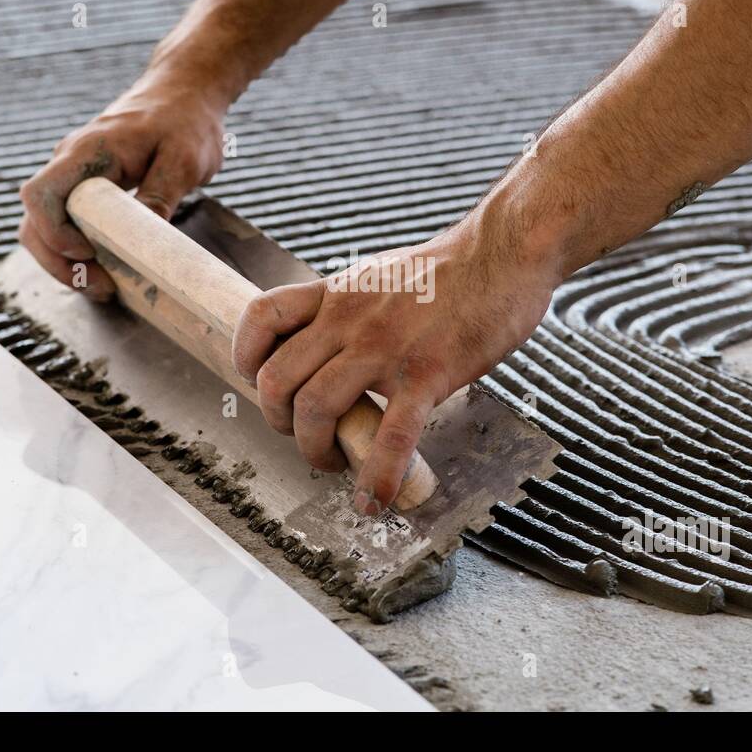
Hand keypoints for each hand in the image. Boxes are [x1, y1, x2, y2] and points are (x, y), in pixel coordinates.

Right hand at [19, 63, 228, 300]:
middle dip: (59, 262)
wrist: (184, 93)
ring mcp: (73, 175)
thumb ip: (160, 196)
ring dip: (65, 262)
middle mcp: (69, 162)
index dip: (55, 233)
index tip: (89, 253)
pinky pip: (65, 223)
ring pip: (44, 227)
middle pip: (34, 220)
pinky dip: (76, 250)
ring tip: (104, 286)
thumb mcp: (185, 159)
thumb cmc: (186, 120)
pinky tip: (105, 268)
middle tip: (102, 286)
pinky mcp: (84, 187)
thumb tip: (143, 240)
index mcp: (87, 151)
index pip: (41, 195)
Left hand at [231, 224, 556, 513]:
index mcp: (336, 294)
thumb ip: (352, 311)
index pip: (261, 317)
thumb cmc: (453, 269)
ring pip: (317, 409)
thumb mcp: (381, 277)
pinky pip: (391, 436)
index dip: (246, 357)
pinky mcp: (427, 374)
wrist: (505, 251)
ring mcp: (384, 348)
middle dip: (281, 423)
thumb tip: (336, 346)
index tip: (260, 382)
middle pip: (277, 380)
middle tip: (307, 436)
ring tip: (337, 462)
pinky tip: (376, 500)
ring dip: (316, 451)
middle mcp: (348, 319)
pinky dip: (377, 477)